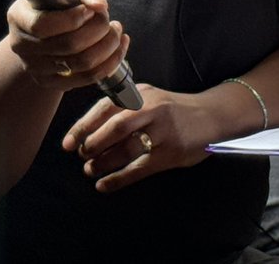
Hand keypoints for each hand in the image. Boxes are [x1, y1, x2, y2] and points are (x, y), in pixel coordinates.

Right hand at [4, 0, 129, 90]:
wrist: (47, 31)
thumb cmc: (58, 4)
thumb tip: (100, 5)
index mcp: (19, 18)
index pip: (42, 25)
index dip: (72, 19)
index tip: (90, 10)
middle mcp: (22, 46)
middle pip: (67, 46)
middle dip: (97, 30)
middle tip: (108, 19)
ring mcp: (35, 68)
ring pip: (80, 64)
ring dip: (108, 46)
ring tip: (116, 31)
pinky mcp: (52, 83)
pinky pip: (87, 78)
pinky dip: (110, 63)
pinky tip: (119, 47)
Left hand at [60, 85, 221, 192]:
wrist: (211, 115)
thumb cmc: (172, 109)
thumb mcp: (149, 97)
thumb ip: (124, 106)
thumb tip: (88, 128)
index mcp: (141, 94)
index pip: (105, 107)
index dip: (83, 126)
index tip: (67, 142)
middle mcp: (151, 109)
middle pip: (115, 126)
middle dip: (92, 143)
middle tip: (80, 155)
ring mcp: (163, 131)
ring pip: (126, 149)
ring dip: (103, 162)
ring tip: (90, 170)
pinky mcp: (171, 152)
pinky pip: (140, 168)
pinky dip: (119, 178)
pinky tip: (105, 184)